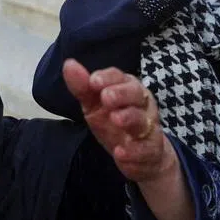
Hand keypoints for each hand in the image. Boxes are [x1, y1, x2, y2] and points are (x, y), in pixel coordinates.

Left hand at [64, 60, 177, 184]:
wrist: (141, 155)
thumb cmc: (115, 123)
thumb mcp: (95, 105)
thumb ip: (83, 88)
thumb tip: (68, 64)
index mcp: (128, 89)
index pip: (120, 77)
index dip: (108, 77)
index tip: (93, 81)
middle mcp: (142, 104)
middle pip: (136, 93)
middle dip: (122, 94)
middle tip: (107, 97)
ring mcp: (148, 127)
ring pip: (143, 120)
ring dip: (130, 118)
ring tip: (116, 119)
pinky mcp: (151, 149)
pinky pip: (145, 149)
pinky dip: (133, 151)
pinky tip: (120, 151)